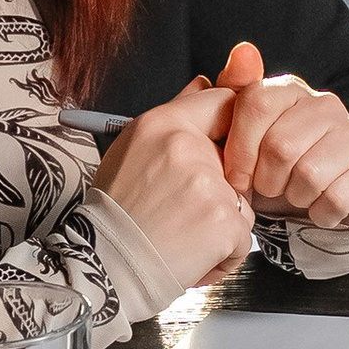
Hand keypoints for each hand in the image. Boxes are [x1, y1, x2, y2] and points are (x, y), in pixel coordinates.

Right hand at [94, 75, 256, 289]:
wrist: (105, 268)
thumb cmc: (116, 214)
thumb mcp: (132, 150)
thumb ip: (175, 116)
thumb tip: (205, 81)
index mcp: (162, 123)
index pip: (222, 102)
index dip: (229, 130)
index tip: (223, 152)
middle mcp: (187, 147)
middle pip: (237, 159)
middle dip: (221, 189)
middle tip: (183, 210)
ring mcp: (210, 185)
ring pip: (242, 203)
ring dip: (221, 226)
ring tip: (182, 237)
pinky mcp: (224, 223)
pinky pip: (243, 237)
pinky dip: (223, 255)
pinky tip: (192, 257)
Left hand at [210, 41, 348, 227]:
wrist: (333, 195)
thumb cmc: (281, 166)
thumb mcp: (247, 138)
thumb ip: (232, 95)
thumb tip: (243, 51)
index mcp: (290, 90)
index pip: (257, 103)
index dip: (240, 149)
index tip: (238, 177)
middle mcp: (326, 105)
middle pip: (281, 146)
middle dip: (268, 180)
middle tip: (273, 188)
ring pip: (309, 175)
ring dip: (296, 197)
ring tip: (299, 194)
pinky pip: (336, 198)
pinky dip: (322, 212)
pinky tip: (322, 206)